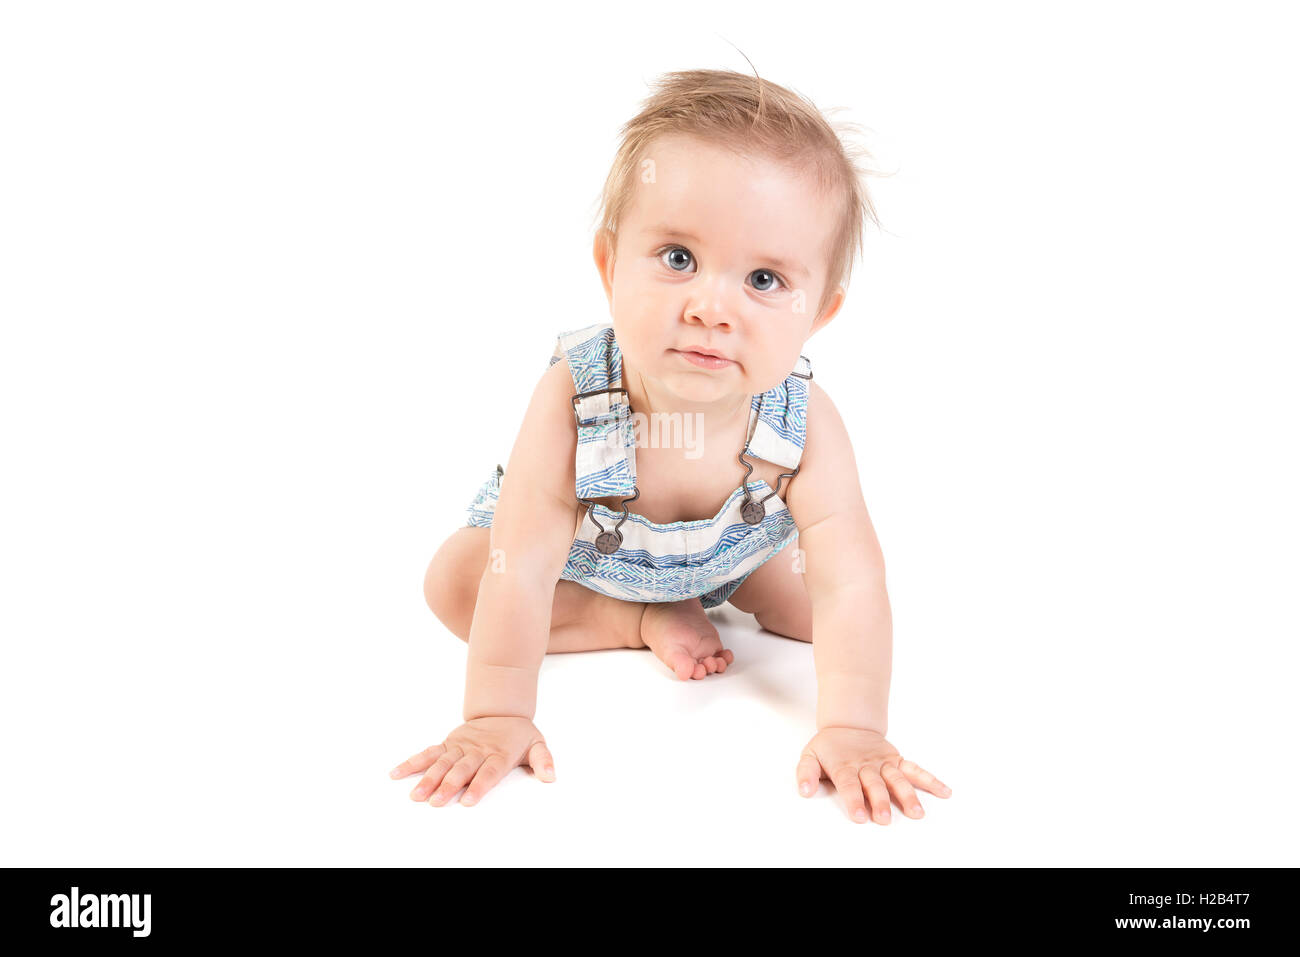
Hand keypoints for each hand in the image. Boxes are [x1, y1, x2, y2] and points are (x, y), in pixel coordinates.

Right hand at [389, 716, 554, 806]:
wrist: (501, 709)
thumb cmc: (518, 734)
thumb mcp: (537, 744)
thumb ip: (543, 761)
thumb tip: (551, 776)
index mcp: (498, 753)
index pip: (488, 771)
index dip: (478, 785)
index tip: (467, 801)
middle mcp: (476, 750)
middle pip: (461, 769)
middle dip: (448, 786)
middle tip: (435, 802)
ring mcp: (460, 746)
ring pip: (442, 763)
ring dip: (428, 779)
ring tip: (416, 795)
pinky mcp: (448, 743)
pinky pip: (428, 753)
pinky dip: (412, 762)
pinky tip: (396, 773)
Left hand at [796, 727, 950, 823]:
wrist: (848, 724)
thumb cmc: (829, 747)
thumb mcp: (810, 756)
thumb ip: (806, 774)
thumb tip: (804, 791)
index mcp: (845, 766)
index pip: (849, 784)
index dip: (854, 800)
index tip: (859, 816)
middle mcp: (867, 765)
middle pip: (875, 784)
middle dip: (880, 801)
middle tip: (884, 819)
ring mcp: (884, 762)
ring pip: (898, 778)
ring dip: (908, 795)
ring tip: (917, 813)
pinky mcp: (897, 760)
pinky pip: (915, 770)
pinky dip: (930, 780)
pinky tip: (944, 791)